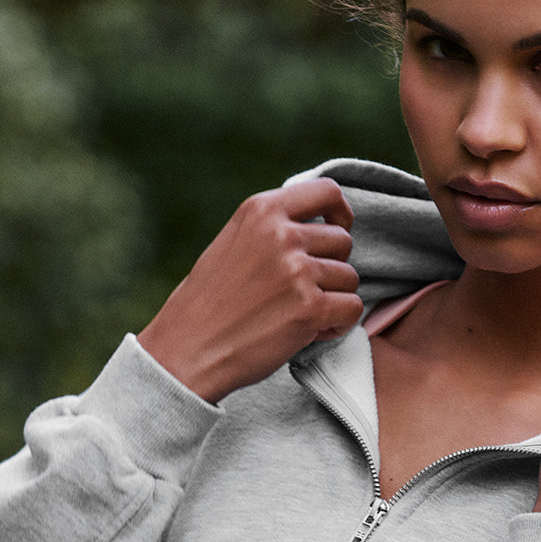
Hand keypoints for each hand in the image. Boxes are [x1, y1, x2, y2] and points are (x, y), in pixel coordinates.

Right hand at [138, 179, 362, 402]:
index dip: (341, 213)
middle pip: (343, 242)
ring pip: (350, 278)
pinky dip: (338, 325)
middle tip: (302, 291)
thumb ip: (273, 229)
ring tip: (299, 314)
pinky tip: (311, 332)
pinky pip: (352, 309)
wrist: (186, 350)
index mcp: (261, 211)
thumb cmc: (208, 304)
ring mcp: (298, 271)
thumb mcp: (234, 243)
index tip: (336, 230)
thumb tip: (321, 226)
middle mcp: (282, 234)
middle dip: (331, 268)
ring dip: (333, 299)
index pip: (327, 191)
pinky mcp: (310, 308)